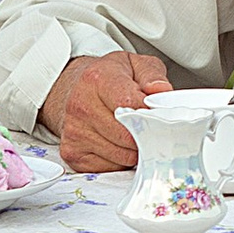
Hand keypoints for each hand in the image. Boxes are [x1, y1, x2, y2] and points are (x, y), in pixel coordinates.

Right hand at [43, 48, 170, 173]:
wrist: (75, 89)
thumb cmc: (108, 79)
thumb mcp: (134, 65)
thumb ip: (152, 75)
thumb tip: (161, 91)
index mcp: (97, 79)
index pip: (130, 105)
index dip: (149, 115)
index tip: (156, 116)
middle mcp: (81, 105)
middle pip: (127, 136)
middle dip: (144, 136)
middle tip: (148, 128)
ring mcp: (74, 131)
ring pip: (121, 156)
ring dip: (133, 151)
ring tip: (131, 134)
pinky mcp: (72, 152)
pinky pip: (109, 167)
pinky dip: (119, 161)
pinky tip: (116, 145)